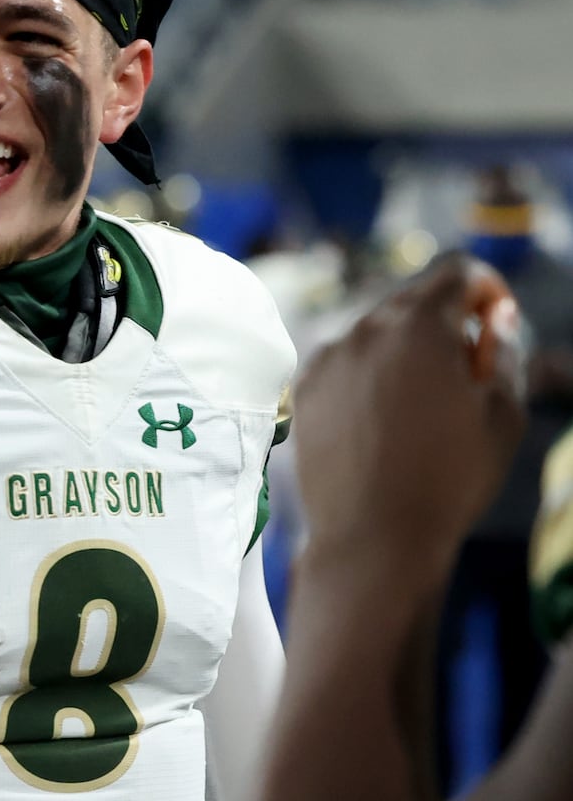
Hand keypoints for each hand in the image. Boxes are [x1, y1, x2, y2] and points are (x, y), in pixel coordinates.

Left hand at [291, 254, 526, 570]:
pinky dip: (367, 373)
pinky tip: (382, 419)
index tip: (493, 319)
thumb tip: (494, 315)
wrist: (373, 537)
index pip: (455, 271)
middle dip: (444, 320)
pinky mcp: (304, 386)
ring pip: (375, 330)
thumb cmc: (449, 479)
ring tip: (422, 406)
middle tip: (464, 372)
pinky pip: (344, 360)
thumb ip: (503, 351)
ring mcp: (328, 356)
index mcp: (419, 325)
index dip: (484, 287)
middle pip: (412, 298)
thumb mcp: (502, 414)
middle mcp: (366, 328)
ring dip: (403, 348)